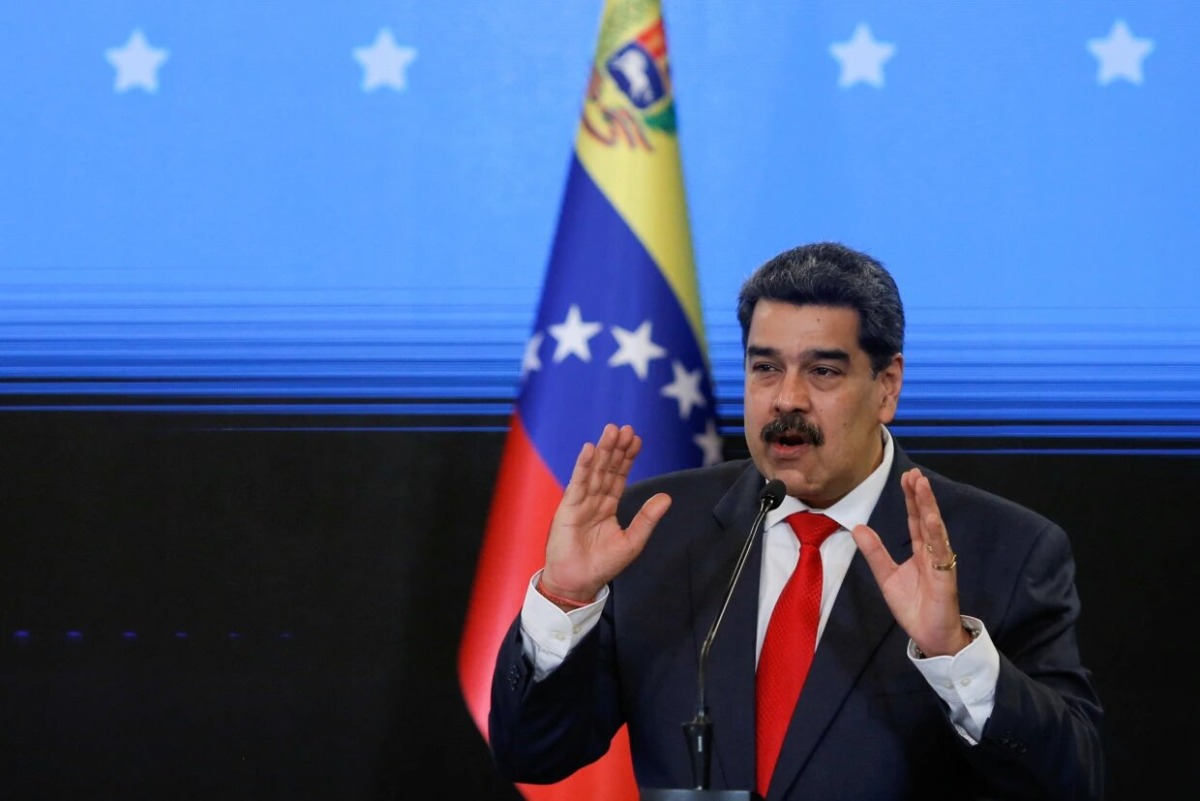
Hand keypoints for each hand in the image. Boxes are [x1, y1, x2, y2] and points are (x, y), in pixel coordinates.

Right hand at [539, 423, 671, 603]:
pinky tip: (589, 450)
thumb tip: (666, 498)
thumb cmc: (602, 565)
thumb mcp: (632, 541)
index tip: (636, 439)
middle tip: (625, 428)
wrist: (578, 582)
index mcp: (608, 506)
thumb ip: (647, 518)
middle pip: (606, 468)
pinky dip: (582, 465)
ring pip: (593, 471)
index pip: (619, 476)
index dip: (627, 458)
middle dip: (616, 448)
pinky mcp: (567, 508)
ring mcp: (580, 502)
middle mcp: (593, 500)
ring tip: (611, 431)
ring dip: (602, 450)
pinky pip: (577, 483)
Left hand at [849, 467, 972, 656]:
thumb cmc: (914, 608)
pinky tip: (930, 517)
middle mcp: (932, 553)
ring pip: (934, 529)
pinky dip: (936, 533)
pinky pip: (940, 551)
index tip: (907, 477)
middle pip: (925, 518)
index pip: (915, 519)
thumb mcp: (887, 577)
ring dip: (928, 506)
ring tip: (922, 485)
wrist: (931, 637)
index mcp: (920, 552)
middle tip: (914, 473)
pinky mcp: (944, 576)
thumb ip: (875, 553)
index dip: (911, 499)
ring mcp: (940, 562)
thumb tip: (858, 528)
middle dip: (920, 495)